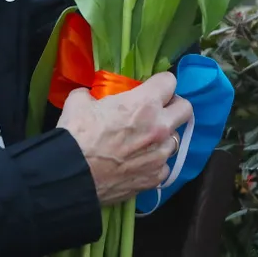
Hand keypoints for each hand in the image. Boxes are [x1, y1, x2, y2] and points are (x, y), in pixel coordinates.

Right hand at [56, 73, 193, 206]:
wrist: (72, 173)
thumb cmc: (77, 134)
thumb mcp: (79, 102)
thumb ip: (91, 95)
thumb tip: (90, 98)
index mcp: (145, 103)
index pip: (170, 81)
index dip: (160, 83)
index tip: (151, 89)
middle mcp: (160, 127)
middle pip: (185, 108)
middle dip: (173, 107)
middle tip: (157, 111)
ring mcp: (160, 154)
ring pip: (175, 139)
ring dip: (162, 137)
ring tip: (144, 142)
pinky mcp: (156, 177)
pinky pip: (164, 166)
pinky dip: (154, 163)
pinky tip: (139, 163)